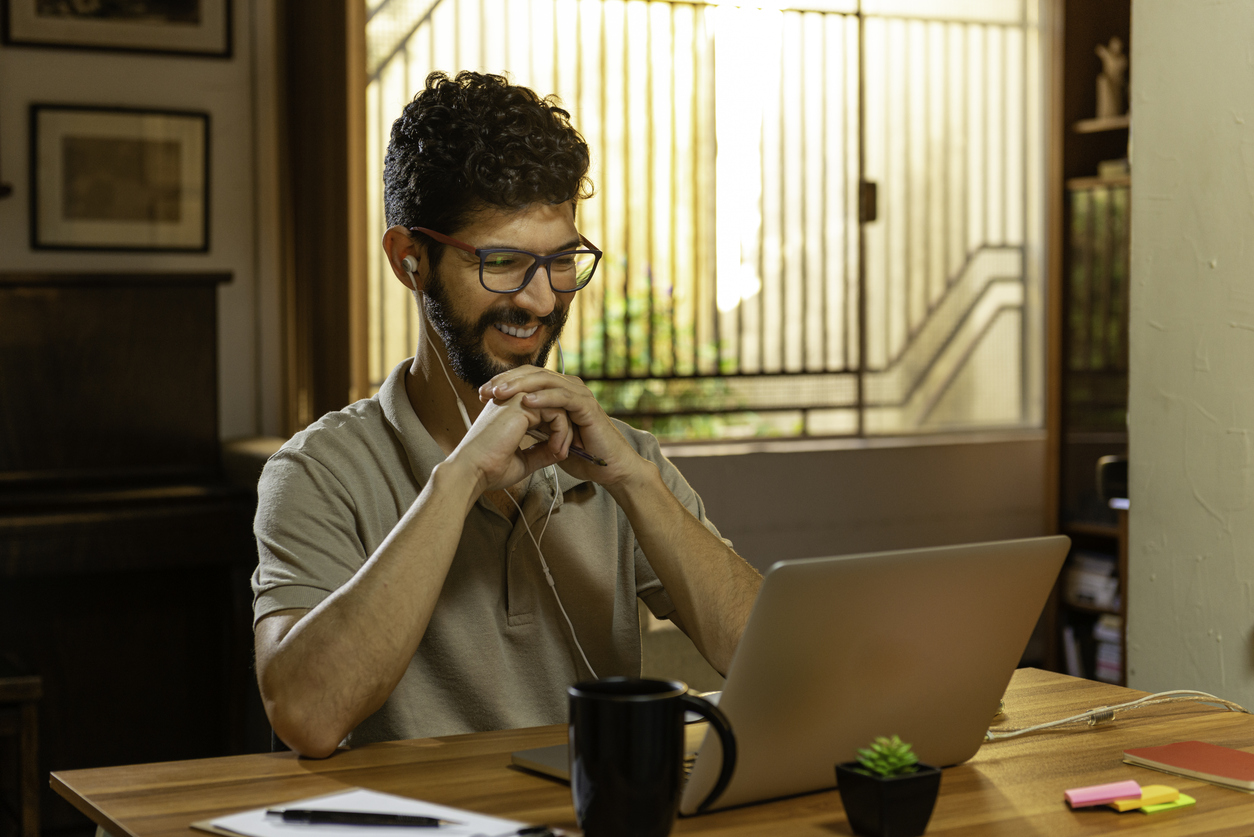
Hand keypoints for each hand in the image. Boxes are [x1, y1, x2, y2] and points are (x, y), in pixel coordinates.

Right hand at [450, 391, 564, 493]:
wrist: (473, 471)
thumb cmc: (490, 468)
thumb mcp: (523, 460)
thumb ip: (542, 452)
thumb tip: (561, 452)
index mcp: (510, 411)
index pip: (545, 412)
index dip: (557, 432)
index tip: (559, 453)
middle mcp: (513, 400)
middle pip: (554, 407)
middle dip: (566, 431)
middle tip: (564, 453)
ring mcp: (517, 398)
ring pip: (559, 407)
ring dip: (566, 433)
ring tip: (560, 453)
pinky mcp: (522, 403)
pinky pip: (556, 412)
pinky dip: (562, 432)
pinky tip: (556, 449)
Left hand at [477, 366, 644, 484]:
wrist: (607, 467)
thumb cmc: (580, 453)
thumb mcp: (547, 436)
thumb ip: (532, 424)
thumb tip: (507, 421)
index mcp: (556, 391)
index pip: (524, 378)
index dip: (502, 383)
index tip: (480, 395)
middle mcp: (567, 387)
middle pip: (532, 374)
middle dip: (506, 381)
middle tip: (486, 390)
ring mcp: (578, 394)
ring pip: (544, 381)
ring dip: (520, 386)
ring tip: (501, 393)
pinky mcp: (586, 405)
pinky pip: (562, 397)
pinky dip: (544, 398)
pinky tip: (526, 402)